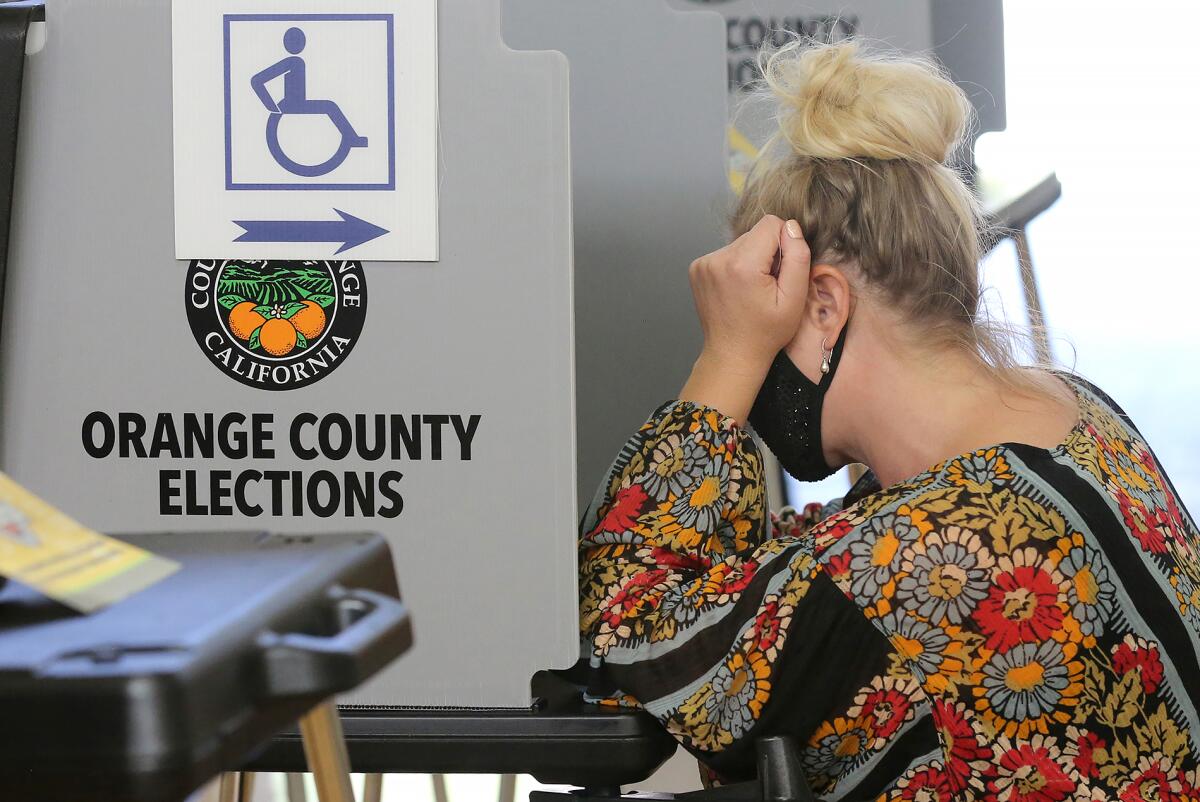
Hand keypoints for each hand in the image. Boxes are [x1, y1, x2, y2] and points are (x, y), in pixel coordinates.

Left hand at [679, 215, 811, 422]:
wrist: (732, 354)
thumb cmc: (766, 332)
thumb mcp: (794, 299)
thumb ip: (798, 257)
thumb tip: (791, 226)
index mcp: (742, 264)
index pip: (772, 223)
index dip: (784, 244)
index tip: (780, 272)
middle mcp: (717, 258)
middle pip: (755, 233)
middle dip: (766, 254)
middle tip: (766, 285)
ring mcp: (703, 263)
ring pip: (741, 243)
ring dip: (751, 260)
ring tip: (751, 290)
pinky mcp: (697, 268)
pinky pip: (726, 253)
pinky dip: (735, 266)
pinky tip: (737, 290)